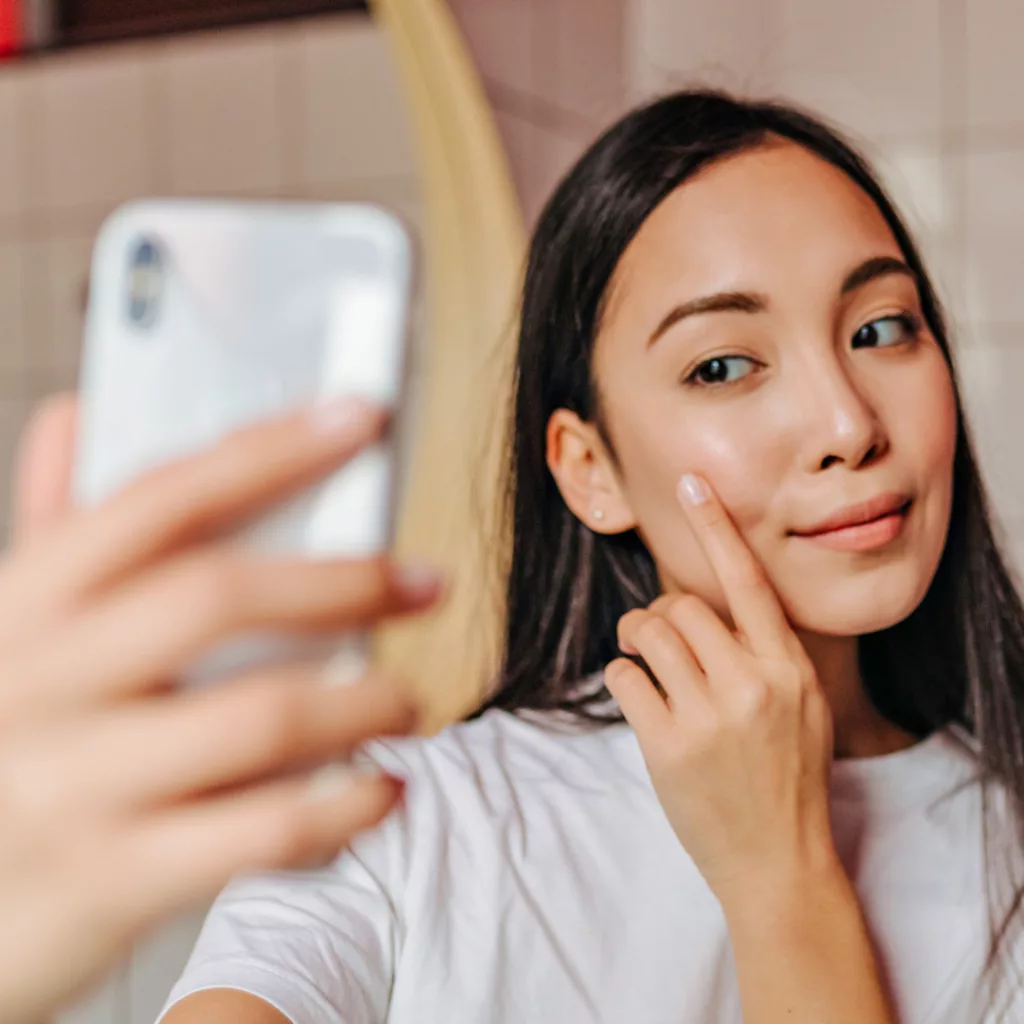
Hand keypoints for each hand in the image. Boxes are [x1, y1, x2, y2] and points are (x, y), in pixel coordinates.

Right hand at [0, 394, 439, 1023]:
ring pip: (259, 716)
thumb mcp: (16, 636)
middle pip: (216, 596)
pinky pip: (263, 830)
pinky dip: (344, 804)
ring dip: (362, 700)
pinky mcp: (115, 877)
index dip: (268, 449)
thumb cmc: (13, 750)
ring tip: (406, 699)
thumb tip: (76, 413)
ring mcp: (74, 783)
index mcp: (30, 604)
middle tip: (422, 583)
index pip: (160, 498)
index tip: (358, 419)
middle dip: (343, 581)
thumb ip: (57, 533)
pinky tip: (380, 789)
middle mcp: (44, 682)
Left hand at [604, 473, 836, 908]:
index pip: (750, 581)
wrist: (780, 861)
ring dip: (634, 635)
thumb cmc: (787, 777)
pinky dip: (623, 675)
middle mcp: (753, 683)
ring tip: (639, 655)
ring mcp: (710, 716)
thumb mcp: (801, 706)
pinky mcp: (668, 746)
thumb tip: (704, 605)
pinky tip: (637, 695)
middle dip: (660, 613)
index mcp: (790, 667)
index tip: (692, 482)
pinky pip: (624, 676)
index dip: (719, 527)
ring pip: (650, 631)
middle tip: (653, 635)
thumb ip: (764, 653)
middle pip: (684, 604)